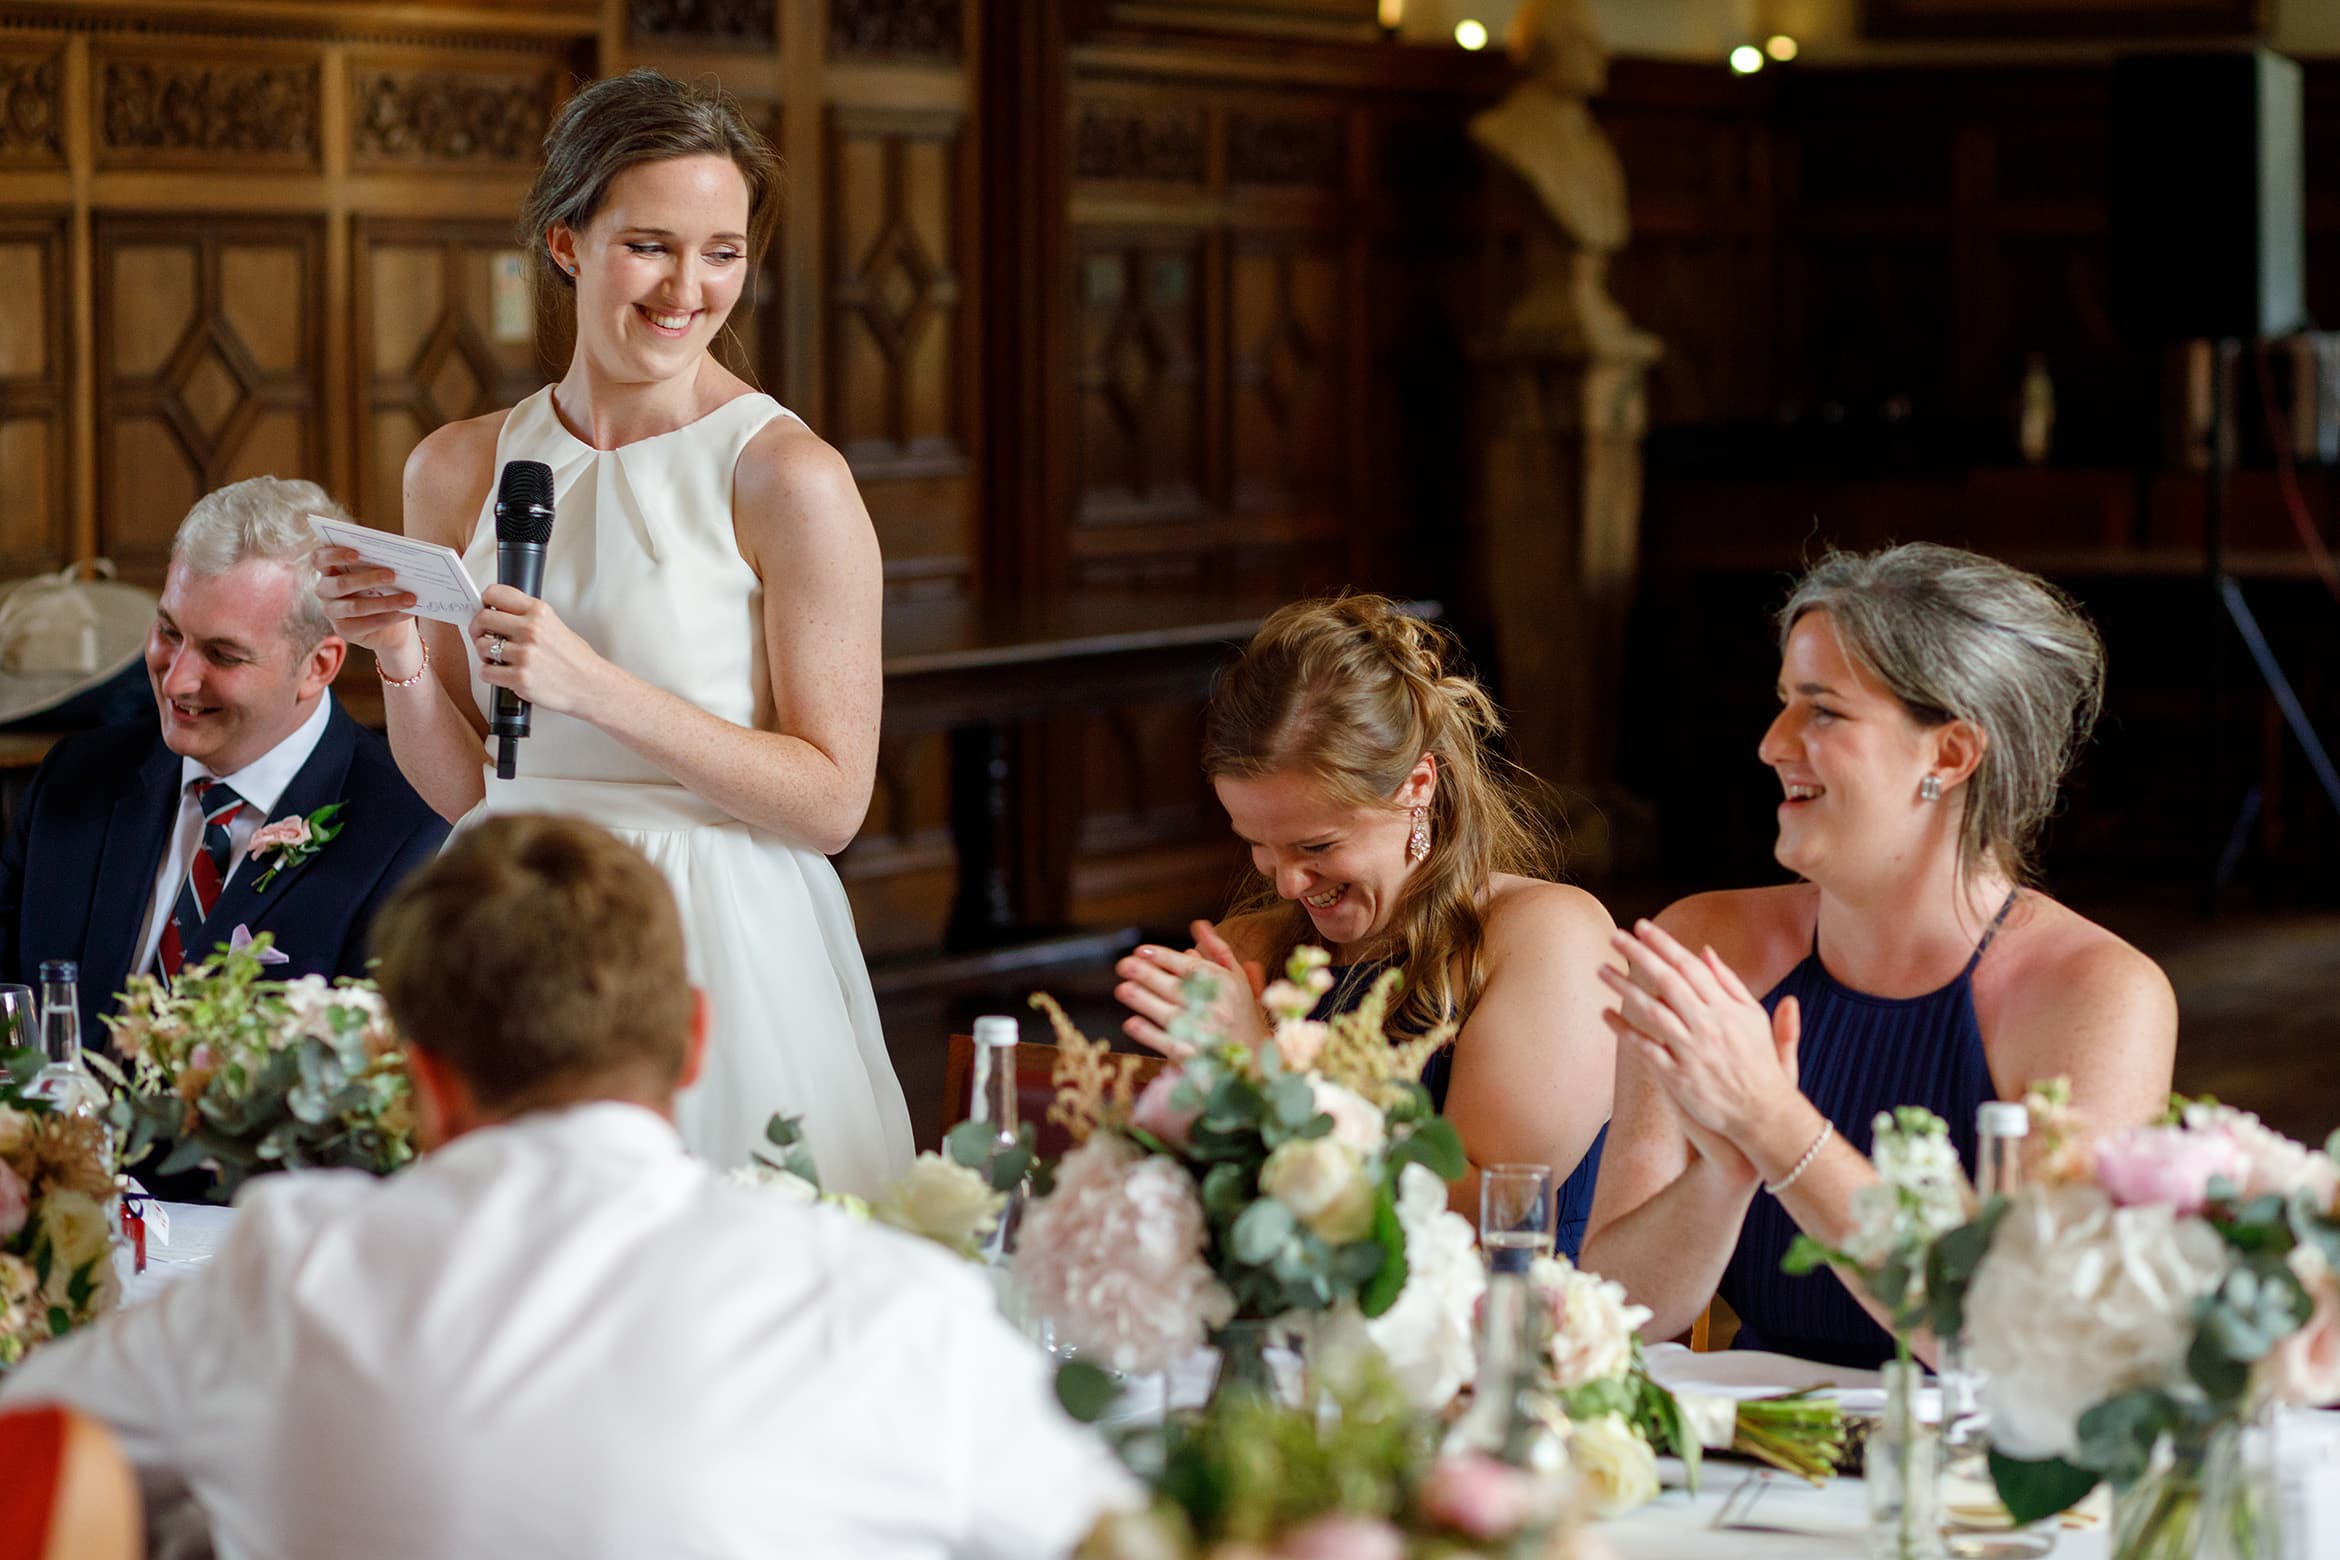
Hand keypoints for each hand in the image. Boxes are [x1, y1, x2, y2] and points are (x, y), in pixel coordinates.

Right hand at [313, 546, 421, 664]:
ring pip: (356, 607)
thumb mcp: (379, 573)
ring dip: (386, 602)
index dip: (334, 555)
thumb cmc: (382, 588)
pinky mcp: (344, 630)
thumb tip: (400, 559)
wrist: (390, 625)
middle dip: (368, 579)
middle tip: (392, 575)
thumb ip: (380, 563)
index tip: (357, 553)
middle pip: (340, 584)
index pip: (319, 559)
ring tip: (410, 598)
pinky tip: (408, 612)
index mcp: (328, 569)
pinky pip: (368, 623)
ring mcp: (332, 612)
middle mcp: (325, 590)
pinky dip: (391, 617)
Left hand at [471, 586, 611, 718]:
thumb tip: (496, 613)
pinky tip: (503, 673)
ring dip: (485, 653)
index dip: (484, 602)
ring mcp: (525, 654)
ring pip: (482, 646)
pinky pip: (486, 672)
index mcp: (539, 612)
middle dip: (477, 628)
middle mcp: (531, 630)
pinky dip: (490, 674)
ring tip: (498, 658)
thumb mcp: (555, 624)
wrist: (591, 685)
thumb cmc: (575, 659)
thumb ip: (527, 616)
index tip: (484, 609)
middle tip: (482, 635)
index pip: (495, 593)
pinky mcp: (520, 678)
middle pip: (482, 618)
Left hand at [1115, 930, 1268, 1057]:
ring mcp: (1204, 1034)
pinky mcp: (1193, 1056)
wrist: (1255, 1058)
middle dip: (1147, 976)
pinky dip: (1149, 1034)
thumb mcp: (1236, 978)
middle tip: (1124, 965)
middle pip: (1176, 989)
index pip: (1191, 968)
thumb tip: (1198, 925)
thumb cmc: (1241, 1013)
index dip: (1164, 958)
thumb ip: (1218, 951)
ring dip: (1144, 1001)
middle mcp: (1215, 1008)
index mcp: (1226, 986)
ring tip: (1123, 989)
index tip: (1141, 950)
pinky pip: (1169, 1044)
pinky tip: (1132, 1023)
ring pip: (1169, 1014)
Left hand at [1598, 919, 1802, 1146]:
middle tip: (1614, 936)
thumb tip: (1704, 950)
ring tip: (1601, 969)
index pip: (1689, 966)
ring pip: (1652, 1011)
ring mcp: (1692, 1051)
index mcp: (1727, 1008)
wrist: (1763, 1114)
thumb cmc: (1759, 1062)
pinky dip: (1625, 1030)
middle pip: (1667, 981)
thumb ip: (1729, 983)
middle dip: (1639, 955)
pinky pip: (1646, 1049)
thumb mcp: (1754, 1017)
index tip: (1641, 926)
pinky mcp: (1679, 1078)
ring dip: (1625, 988)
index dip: (1664, 944)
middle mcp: (1709, 1025)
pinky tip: (1605, 1014)